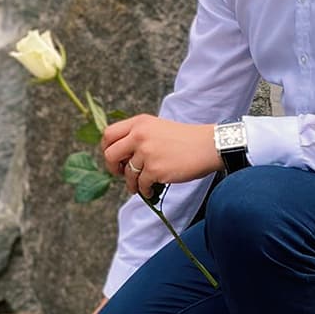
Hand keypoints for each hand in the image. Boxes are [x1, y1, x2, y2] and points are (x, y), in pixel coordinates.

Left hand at [101, 114, 219, 198]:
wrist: (207, 146)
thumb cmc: (185, 139)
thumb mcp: (158, 128)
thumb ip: (138, 136)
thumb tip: (120, 157)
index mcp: (139, 123)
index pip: (108, 134)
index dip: (106, 148)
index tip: (114, 158)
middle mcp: (139, 135)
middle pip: (110, 154)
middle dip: (112, 167)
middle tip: (121, 173)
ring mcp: (146, 152)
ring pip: (127, 173)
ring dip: (131, 183)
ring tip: (140, 186)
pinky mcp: (155, 169)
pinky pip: (141, 184)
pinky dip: (144, 190)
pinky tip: (151, 190)